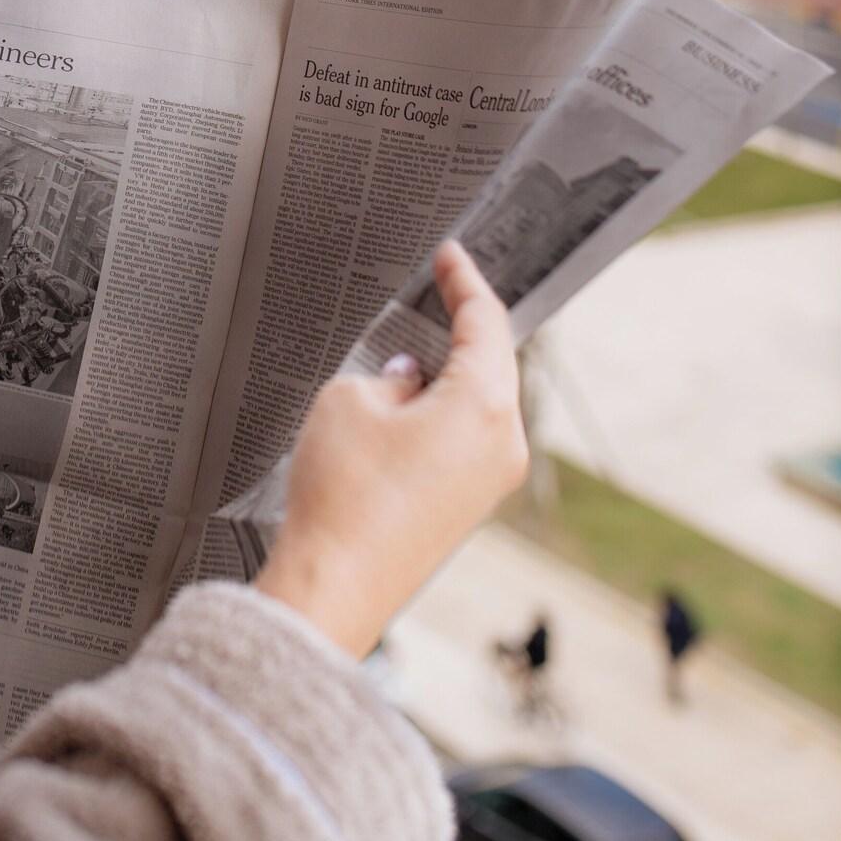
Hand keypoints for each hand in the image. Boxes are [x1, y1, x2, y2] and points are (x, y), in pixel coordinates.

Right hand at [256, 241, 527, 660]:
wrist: (335, 585)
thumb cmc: (342, 493)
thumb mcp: (352, 400)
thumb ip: (390, 374)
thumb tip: (409, 381)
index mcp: (486, 405)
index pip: (485, 323)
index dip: (463, 282)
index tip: (450, 256)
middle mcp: (505, 443)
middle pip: (494, 363)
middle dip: (465, 325)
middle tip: (439, 287)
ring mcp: (492, 481)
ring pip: (482, 403)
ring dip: (452, 372)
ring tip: (414, 342)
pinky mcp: (470, 507)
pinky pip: (468, 439)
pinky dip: (446, 410)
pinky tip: (410, 401)